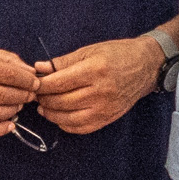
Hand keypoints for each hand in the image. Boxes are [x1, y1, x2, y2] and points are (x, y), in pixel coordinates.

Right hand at [0, 42, 41, 136]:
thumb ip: (0, 57)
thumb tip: (27, 69)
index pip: (9, 74)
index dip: (27, 79)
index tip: (35, 81)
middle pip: (6, 94)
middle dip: (24, 94)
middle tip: (30, 93)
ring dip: (15, 109)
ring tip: (17, 104)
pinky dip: (1, 128)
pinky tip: (9, 121)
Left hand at [34, 35, 163, 134]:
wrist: (146, 66)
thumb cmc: (117, 54)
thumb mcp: (89, 51)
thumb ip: (63, 62)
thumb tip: (39, 68)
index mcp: (94, 70)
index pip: (58, 83)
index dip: (41, 85)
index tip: (32, 83)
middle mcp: (100, 92)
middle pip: (61, 101)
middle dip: (43, 99)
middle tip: (36, 94)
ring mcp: (105, 108)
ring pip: (68, 118)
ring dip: (51, 113)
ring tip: (44, 106)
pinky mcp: (108, 118)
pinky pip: (81, 128)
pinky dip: (65, 124)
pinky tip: (59, 116)